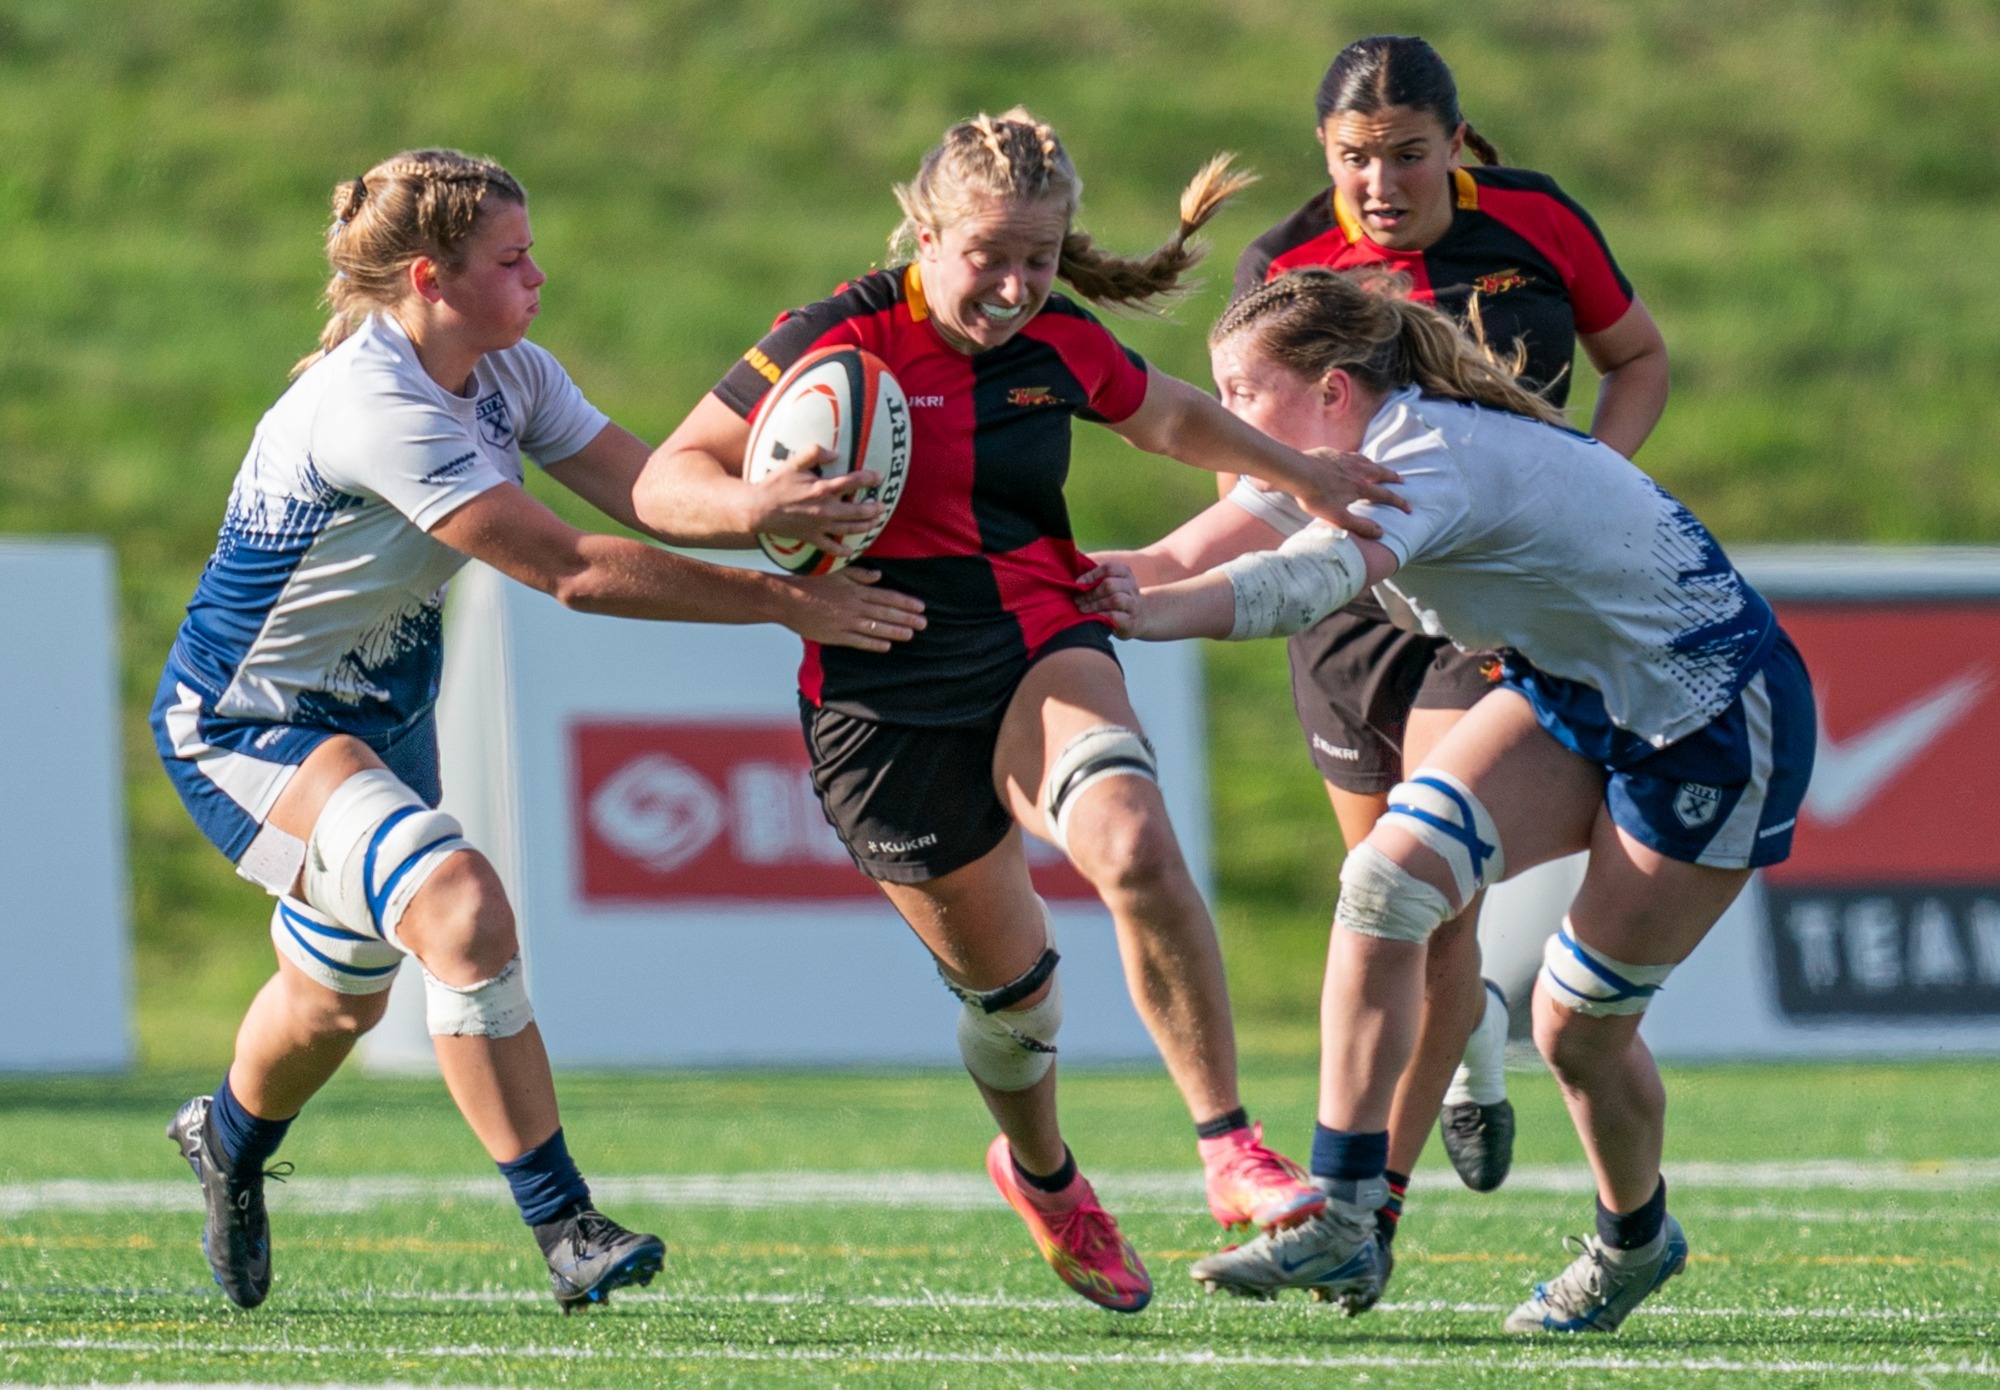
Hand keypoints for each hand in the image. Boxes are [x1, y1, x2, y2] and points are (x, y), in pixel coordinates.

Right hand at [744, 444, 884, 557]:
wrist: (758, 509)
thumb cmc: (775, 484)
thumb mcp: (793, 463)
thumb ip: (814, 454)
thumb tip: (834, 452)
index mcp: (823, 488)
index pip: (853, 482)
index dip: (868, 479)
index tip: (879, 477)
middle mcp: (826, 509)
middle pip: (858, 510)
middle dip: (874, 508)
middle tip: (883, 506)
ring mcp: (820, 525)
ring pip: (849, 528)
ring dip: (866, 526)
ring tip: (875, 523)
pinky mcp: (812, 537)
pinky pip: (830, 547)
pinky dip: (841, 551)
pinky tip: (850, 551)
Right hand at [782, 566, 925, 651]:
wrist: (787, 599)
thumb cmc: (811, 583)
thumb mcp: (837, 572)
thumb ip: (859, 575)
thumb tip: (879, 576)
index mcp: (855, 590)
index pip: (886, 596)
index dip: (905, 602)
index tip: (920, 607)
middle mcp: (854, 606)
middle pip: (885, 613)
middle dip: (906, 618)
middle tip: (924, 623)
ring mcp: (845, 621)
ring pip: (876, 627)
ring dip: (895, 631)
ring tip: (911, 634)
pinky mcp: (835, 635)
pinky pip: (858, 640)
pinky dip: (873, 643)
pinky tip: (886, 646)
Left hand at [1073, 560, 1141, 637]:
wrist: (1140, 618)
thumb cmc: (1116, 598)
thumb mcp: (1112, 583)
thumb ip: (1096, 578)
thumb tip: (1071, 576)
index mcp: (1125, 574)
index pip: (1109, 568)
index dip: (1092, 575)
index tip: (1078, 583)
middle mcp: (1131, 587)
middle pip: (1110, 584)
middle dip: (1090, 592)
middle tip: (1077, 599)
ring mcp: (1133, 604)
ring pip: (1115, 599)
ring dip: (1094, 604)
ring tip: (1081, 608)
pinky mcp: (1131, 621)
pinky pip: (1115, 616)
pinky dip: (1101, 616)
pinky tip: (1092, 618)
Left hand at [1284, 448, 1406, 539]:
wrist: (1296, 472)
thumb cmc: (1314, 496)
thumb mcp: (1337, 517)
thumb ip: (1359, 525)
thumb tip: (1380, 532)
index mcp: (1360, 487)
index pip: (1385, 495)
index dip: (1399, 502)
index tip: (1409, 508)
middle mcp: (1357, 471)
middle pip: (1380, 473)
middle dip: (1392, 478)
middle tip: (1401, 480)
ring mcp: (1346, 460)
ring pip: (1368, 462)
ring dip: (1378, 466)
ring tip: (1382, 468)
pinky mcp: (1334, 453)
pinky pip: (1352, 455)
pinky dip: (1360, 458)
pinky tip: (1356, 459)